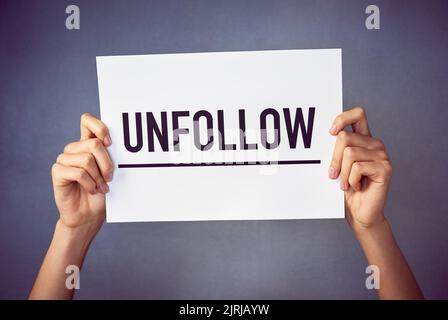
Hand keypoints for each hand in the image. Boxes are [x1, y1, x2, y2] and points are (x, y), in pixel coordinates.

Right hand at [51, 113, 113, 231]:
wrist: (89, 214)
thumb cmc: (102, 192)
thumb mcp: (111, 171)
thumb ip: (109, 155)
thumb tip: (112, 143)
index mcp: (88, 143)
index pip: (87, 120)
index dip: (100, 128)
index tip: (110, 143)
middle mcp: (75, 148)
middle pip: (94, 144)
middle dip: (107, 164)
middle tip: (109, 178)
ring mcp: (64, 159)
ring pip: (87, 159)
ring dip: (98, 177)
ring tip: (100, 187)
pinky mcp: (58, 172)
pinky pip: (78, 173)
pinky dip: (89, 184)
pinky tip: (91, 190)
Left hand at [329, 107, 391, 231]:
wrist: (360, 213)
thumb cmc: (346, 189)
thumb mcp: (338, 166)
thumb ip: (336, 150)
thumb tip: (324, 138)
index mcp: (363, 139)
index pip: (357, 114)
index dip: (342, 118)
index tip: (330, 133)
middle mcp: (374, 144)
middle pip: (344, 137)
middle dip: (334, 158)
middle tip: (333, 175)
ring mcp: (382, 156)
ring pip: (349, 153)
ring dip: (342, 173)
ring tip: (346, 184)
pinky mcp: (385, 168)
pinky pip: (357, 168)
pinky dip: (351, 180)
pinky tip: (357, 187)